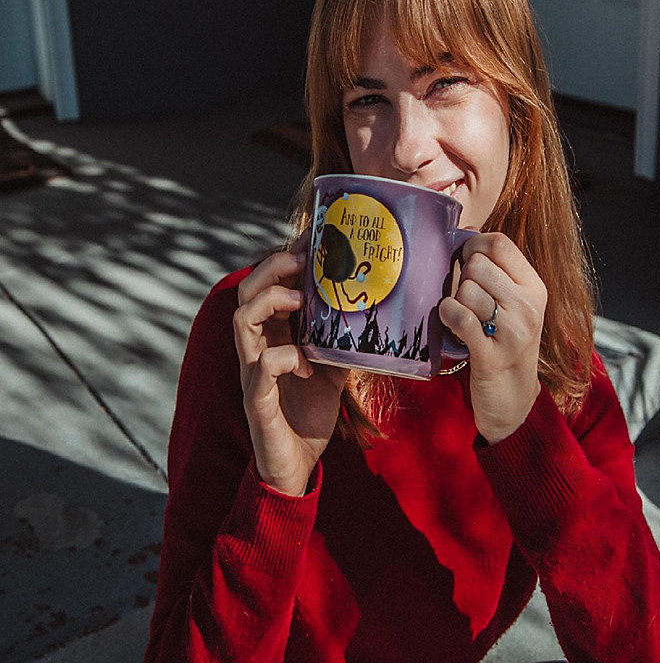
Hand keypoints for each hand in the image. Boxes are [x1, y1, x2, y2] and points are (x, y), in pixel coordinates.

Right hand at [233, 236, 348, 495]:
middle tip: (302, 259)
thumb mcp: (332, 370)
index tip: (310, 241)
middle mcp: (256, 349)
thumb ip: (340, 343)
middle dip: (271, 269)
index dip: (282, 261)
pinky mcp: (256, 401)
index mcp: (272, 337)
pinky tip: (305, 365)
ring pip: (241, 321)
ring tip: (302, 300)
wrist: (296, 466)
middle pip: (245, 293)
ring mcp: (251, 373)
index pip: (266, 288)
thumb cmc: (309, 414)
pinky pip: (259, 370)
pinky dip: (284, 358)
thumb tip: (371, 316)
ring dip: (272, 302)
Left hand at [438, 232, 546, 443]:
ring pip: (465, 290)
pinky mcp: (492, 356)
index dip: (474, 245)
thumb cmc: (505, 342)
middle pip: (477, 265)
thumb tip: (466, 232)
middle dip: (462, 277)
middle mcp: (528, 307)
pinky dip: (448, 315)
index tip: (464, 259)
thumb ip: (496, 270)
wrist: (513, 397)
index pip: (500, 244)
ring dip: (455, 301)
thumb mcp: (513, 304)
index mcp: (534, 287)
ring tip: (464, 316)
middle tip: (466, 298)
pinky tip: (451, 322)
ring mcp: (513, 332)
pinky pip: (460, 317)